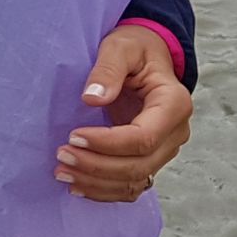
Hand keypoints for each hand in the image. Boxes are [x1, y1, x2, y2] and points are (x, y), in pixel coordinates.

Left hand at [57, 26, 190, 202]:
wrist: (146, 57)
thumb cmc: (135, 48)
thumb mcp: (120, 47)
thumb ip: (108, 69)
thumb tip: (92, 97)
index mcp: (174, 103)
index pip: (143, 137)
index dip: (107, 143)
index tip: (73, 135)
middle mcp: (175, 132)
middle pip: (139, 164)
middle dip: (97, 166)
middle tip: (61, 155)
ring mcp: (165, 149)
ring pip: (136, 180)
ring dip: (97, 182)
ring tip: (62, 172)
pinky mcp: (151, 158)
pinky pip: (132, 185)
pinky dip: (105, 190)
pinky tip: (77, 185)